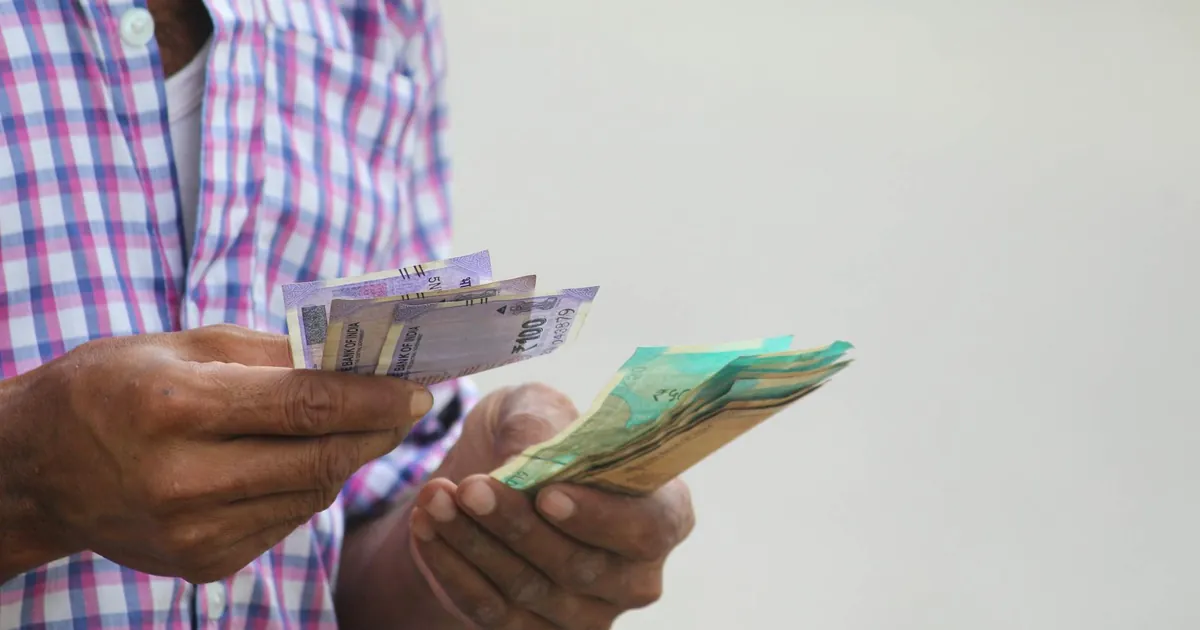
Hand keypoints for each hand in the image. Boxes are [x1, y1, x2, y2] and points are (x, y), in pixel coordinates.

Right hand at [0, 324, 431, 583]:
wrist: (38, 467)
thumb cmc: (115, 386)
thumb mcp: (186, 345)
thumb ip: (276, 354)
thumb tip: (359, 359)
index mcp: (179, 408)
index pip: (309, 405)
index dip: (376, 397)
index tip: (421, 387)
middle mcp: (185, 479)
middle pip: (322, 459)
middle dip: (379, 430)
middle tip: (409, 405)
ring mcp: (193, 533)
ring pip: (312, 495)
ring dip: (346, 458)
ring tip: (358, 425)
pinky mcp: (202, 564)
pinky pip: (285, 522)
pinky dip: (305, 489)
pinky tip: (298, 462)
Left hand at [408, 384, 695, 628]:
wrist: (485, 484)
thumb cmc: (531, 437)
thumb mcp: (535, 407)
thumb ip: (538, 419)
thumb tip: (526, 454)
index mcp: (663, 513)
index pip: (647, 528)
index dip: (599, 516)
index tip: (548, 494)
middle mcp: (635, 576)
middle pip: (580, 566)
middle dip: (517, 526)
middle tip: (471, 488)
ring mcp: (588, 614)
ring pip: (529, 591)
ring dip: (475, 544)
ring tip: (436, 497)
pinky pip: (491, 612)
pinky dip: (452, 568)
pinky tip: (427, 526)